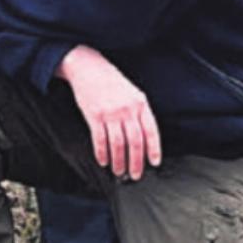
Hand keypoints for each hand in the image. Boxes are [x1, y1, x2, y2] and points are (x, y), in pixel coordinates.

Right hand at [58, 45, 161, 181]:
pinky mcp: (94, 116)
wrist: (88, 67)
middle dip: (136, 162)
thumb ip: (139, 113)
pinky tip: (103, 161)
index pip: (151, 131)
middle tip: (135, 175)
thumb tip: (144, 139)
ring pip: (118, 144)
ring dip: (119, 161)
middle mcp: (127, 109)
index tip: (154, 163)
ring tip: (118, 171)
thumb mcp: (132, 93)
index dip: (154, 149)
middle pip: (135, 142)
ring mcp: (110, 113)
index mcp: (140, 104)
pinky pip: (100, 139)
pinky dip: (102, 153)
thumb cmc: (111, 82)